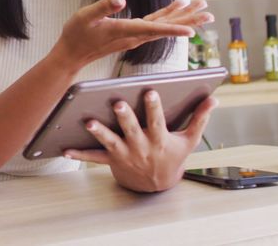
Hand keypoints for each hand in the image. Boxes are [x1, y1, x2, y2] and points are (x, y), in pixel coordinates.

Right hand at [54, 0, 212, 67]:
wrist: (72, 53)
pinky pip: (155, 24)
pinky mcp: (131, 33)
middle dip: (189, 20)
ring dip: (184, 17)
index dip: (173, 29)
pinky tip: (176, 7)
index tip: (192, 30)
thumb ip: (104, 7)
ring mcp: (134, 36)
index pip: (154, 29)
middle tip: (209, 12)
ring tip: (201, 7)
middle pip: (167, 28)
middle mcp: (134, 36)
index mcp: (125, 31)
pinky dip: (168, 16)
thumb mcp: (86, 16)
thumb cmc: (76, 33)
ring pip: (164, 26)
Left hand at [65, 90, 217, 191]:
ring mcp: (125, 154)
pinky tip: (64, 148)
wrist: (157, 186)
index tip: (150, 91)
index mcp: (159, 139)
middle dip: (125, 117)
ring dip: (100, 133)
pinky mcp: (112, 161)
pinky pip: (94, 157)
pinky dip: (79, 154)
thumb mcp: (188, 140)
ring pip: (111, 142)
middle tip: (116, 103)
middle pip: (132, 130)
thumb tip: (213, 99)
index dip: (154, 107)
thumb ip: (199, 119)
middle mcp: (141, 147)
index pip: (157, 121)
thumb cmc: (172, 157)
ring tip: (88, 122)